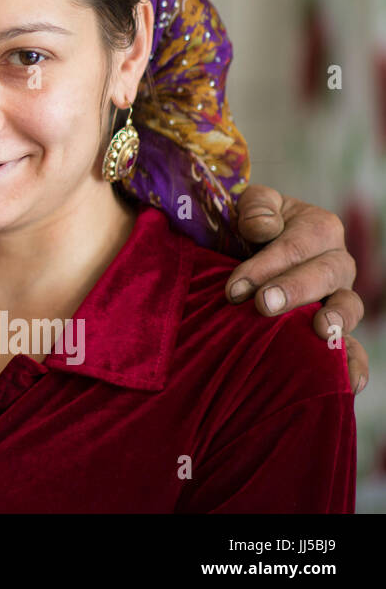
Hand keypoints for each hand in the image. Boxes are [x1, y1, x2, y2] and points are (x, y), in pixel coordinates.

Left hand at [227, 184, 366, 394]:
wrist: (246, 248)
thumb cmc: (249, 225)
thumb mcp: (251, 205)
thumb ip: (257, 207)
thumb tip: (264, 228)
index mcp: (319, 227)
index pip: (295, 245)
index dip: (265, 265)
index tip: (235, 288)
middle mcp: (336, 262)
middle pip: (324, 274)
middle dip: (293, 290)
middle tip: (263, 305)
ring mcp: (338, 297)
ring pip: (347, 306)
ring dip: (333, 320)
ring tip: (319, 330)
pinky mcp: (333, 328)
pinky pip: (352, 347)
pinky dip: (354, 363)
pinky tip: (349, 383)